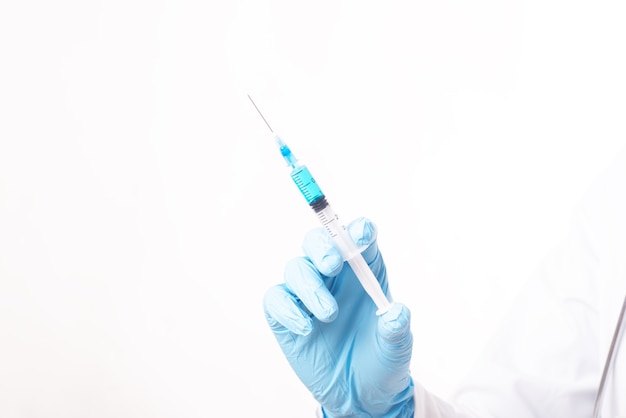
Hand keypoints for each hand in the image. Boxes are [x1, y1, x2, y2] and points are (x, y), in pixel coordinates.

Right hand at [263, 217, 414, 416]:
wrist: (358, 394)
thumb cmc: (380, 360)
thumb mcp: (396, 348)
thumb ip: (396, 329)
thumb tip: (396, 312)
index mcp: (364, 270)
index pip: (358, 238)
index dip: (358, 230)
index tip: (363, 234)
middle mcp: (333, 275)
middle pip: (318, 242)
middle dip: (322, 247)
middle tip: (333, 265)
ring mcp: (307, 292)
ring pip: (296, 268)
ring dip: (311, 287)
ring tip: (329, 315)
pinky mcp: (285, 314)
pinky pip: (275, 298)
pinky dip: (288, 309)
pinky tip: (306, 328)